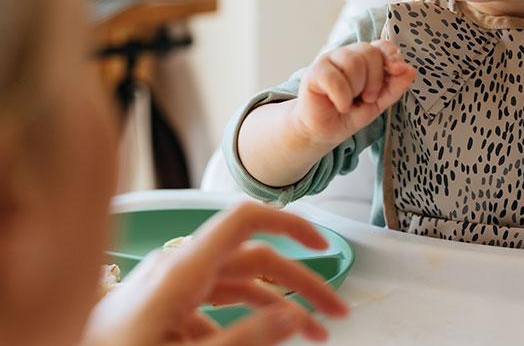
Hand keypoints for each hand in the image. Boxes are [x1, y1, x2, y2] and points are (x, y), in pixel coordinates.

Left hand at [83, 202, 348, 345]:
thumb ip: (243, 337)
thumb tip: (293, 315)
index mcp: (182, 269)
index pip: (246, 220)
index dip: (289, 223)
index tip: (321, 244)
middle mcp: (178, 269)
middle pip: (253, 260)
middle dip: (300, 282)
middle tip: (334, 313)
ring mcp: (169, 289)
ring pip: (237, 285)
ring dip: (278, 306)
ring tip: (311, 335)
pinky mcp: (161, 309)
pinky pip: (212, 307)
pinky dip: (242, 321)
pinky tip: (253, 345)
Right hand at [291, 41, 415, 146]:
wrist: (323, 132)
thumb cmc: (348, 114)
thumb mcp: (379, 103)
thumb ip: (395, 86)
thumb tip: (410, 70)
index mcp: (363, 59)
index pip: (382, 45)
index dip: (392, 56)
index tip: (397, 70)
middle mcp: (346, 55)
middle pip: (370, 52)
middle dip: (374, 80)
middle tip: (366, 98)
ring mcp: (328, 61)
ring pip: (353, 62)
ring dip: (357, 89)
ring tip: (349, 102)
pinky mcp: (313, 73)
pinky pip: (335, 78)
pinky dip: (341, 97)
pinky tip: (339, 105)